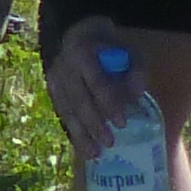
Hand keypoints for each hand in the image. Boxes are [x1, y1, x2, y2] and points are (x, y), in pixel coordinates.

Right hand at [41, 24, 146, 162]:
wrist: (79, 36)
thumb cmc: (111, 48)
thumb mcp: (129, 52)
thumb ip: (136, 70)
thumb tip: (138, 94)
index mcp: (83, 53)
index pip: (97, 82)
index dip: (109, 104)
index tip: (122, 123)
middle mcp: (65, 66)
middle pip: (79, 100)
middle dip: (94, 124)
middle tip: (109, 143)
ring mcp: (55, 79)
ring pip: (67, 110)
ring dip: (81, 134)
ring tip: (94, 154)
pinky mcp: (52, 90)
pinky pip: (62, 113)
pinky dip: (73, 131)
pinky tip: (83, 147)